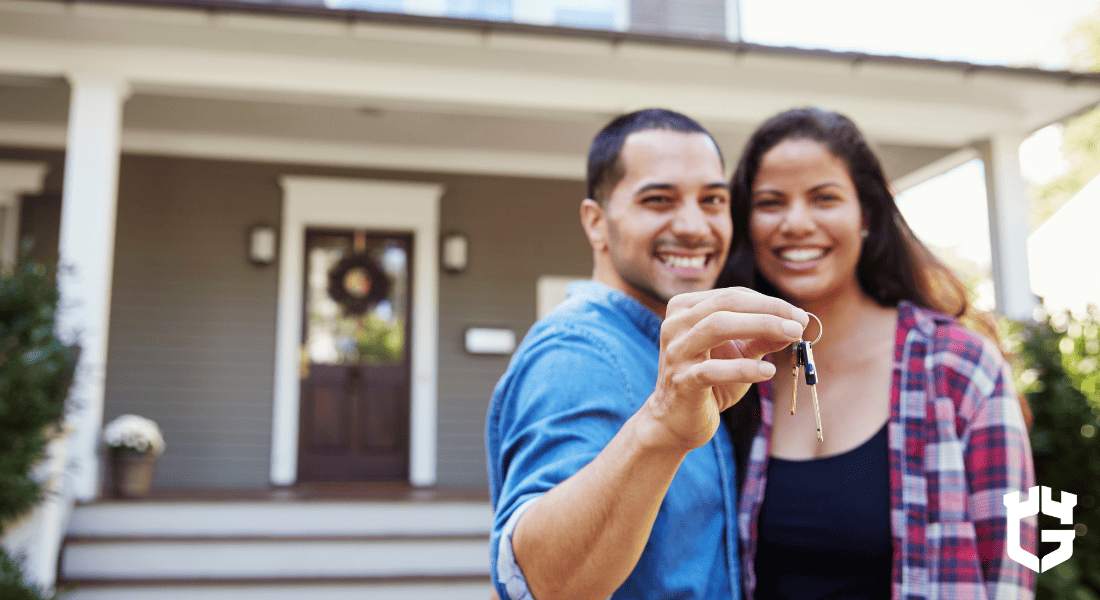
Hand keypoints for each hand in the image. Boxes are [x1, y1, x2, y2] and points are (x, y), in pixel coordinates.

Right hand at [639, 287, 807, 451]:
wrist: (676, 420)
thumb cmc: (709, 381)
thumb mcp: (738, 354)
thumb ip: (761, 337)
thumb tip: (795, 324)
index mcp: (685, 309)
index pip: (732, 295)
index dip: (769, 302)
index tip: (798, 316)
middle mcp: (675, 324)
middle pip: (726, 303)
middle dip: (768, 310)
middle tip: (799, 322)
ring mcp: (675, 352)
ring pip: (717, 326)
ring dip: (760, 326)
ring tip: (791, 335)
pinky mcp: (680, 381)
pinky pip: (712, 370)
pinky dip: (744, 369)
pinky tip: (768, 372)